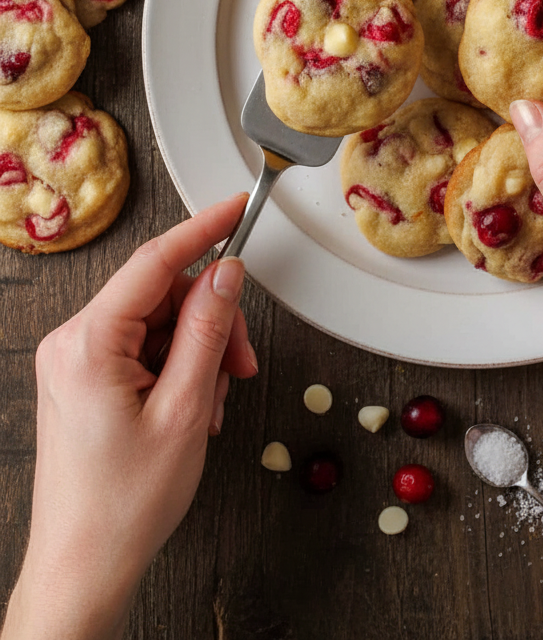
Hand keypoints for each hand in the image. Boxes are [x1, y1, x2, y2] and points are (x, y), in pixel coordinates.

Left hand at [5, 194, 256, 639]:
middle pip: (164, 295)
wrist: (84, 566)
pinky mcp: (84, 380)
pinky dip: (179, 371)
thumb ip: (208, 331)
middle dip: (212, 324)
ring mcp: (76, 362)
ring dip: (199, 355)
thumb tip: (225, 274)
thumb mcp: (184, 410)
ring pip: (160, 323)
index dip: (203, 230)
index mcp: (88, 343)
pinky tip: (190, 409)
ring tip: (209, 405)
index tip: (237, 207)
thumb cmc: (122, 504)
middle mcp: (74, 343)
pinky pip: (144, 349)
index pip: (154, 262)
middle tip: (238, 366)